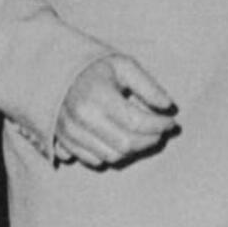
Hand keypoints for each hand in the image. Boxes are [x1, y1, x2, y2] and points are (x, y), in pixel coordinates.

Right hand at [54, 55, 177, 168]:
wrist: (56, 72)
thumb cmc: (97, 67)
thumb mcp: (125, 66)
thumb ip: (148, 85)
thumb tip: (169, 106)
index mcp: (98, 96)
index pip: (136, 122)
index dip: (159, 125)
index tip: (172, 121)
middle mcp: (82, 119)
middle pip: (126, 144)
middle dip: (151, 140)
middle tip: (162, 130)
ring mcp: (70, 134)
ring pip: (112, 156)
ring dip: (135, 150)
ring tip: (147, 135)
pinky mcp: (64, 143)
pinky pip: (94, 160)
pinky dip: (114, 154)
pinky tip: (124, 140)